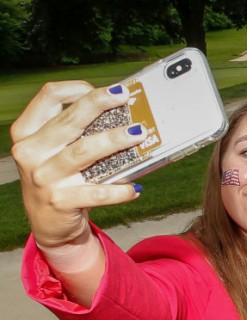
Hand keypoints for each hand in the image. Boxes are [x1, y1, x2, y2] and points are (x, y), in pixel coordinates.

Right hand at [12, 81, 145, 249]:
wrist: (49, 225)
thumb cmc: (59, 179)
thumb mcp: (55, 152)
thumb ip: (75, 132)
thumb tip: (120, 112)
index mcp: (27, 133)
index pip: (48, 97)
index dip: (78, 89)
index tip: (107, 91)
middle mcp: (30, 152)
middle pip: (69, 121)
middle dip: (100, 105)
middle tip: (126, 98)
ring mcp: (43, 178)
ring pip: (83, 152)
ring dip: (114, 140)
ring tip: (139, 134)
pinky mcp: (59, 202)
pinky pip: (96, 193)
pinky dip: (119, 190)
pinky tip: (135, 187)